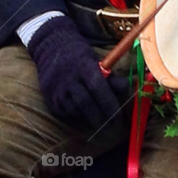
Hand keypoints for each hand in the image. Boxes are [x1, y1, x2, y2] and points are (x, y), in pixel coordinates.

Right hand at [27, 16, 129, 132]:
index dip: (109, 105)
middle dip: (100, 118)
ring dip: (89, 119)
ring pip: (75, 111)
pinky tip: (85, 117)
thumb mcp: (97, 62)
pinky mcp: (50, 98)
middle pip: (86, 104)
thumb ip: (112, 78)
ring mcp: (58, 90)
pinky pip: (66, 113)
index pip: (98, 88)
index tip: (118, 118)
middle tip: (111, 128)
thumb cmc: (80, 58)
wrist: (51, 50)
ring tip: (100, 123)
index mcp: (84, 67)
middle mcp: (69, 79)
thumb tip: (127, 90)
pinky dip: (77, 117)